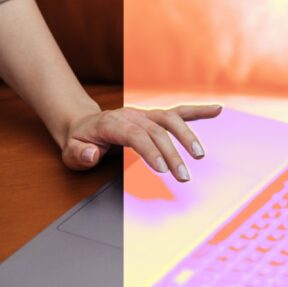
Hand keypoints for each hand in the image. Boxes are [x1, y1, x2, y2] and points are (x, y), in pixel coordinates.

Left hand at [61, 105, 222, 181]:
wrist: (82, 126)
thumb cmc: (79, 142)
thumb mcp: (70, 152)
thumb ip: (80, 154)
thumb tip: (91, 154)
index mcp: (111, 123)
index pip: (135, 135)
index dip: (150, 151)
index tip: (163, 170)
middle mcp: (131, 115)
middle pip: (156, 131)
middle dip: (172, 153)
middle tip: (184, 176)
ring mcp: (144, 114)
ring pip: (169, 120)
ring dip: (187, 136)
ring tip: (199, 155)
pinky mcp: (154, 117)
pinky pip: (177, 112)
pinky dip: (197, 112)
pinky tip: (217, 110)